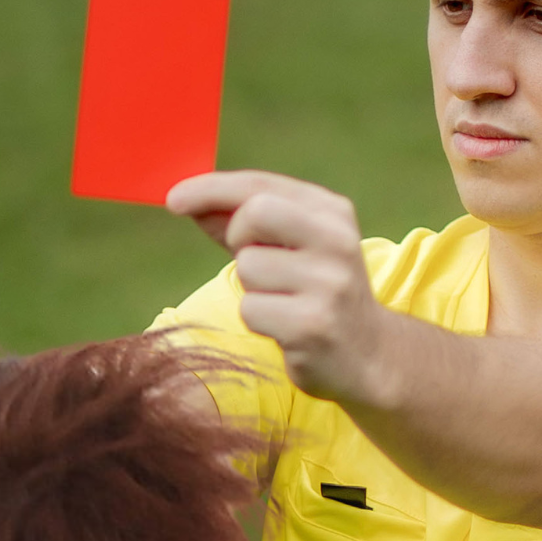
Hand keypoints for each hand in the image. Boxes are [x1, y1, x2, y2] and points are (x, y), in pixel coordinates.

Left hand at [167, 170, 393, 406]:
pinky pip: (251, 310)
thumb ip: (241, 223)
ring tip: (282, 300)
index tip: (173, 199)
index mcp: (332, 212)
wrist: (368, 354)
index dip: (212, 189)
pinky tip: (285, 326)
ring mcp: (328, 282)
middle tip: (253, 260)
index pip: (261, 186)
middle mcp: (336, 240)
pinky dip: (257, 319)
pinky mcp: (313, 324)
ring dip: (251, 287)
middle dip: (238, 237)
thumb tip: (185, 200)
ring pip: (248, 268)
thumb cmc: (314, 293)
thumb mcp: (289, 248)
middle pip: (255, 213)